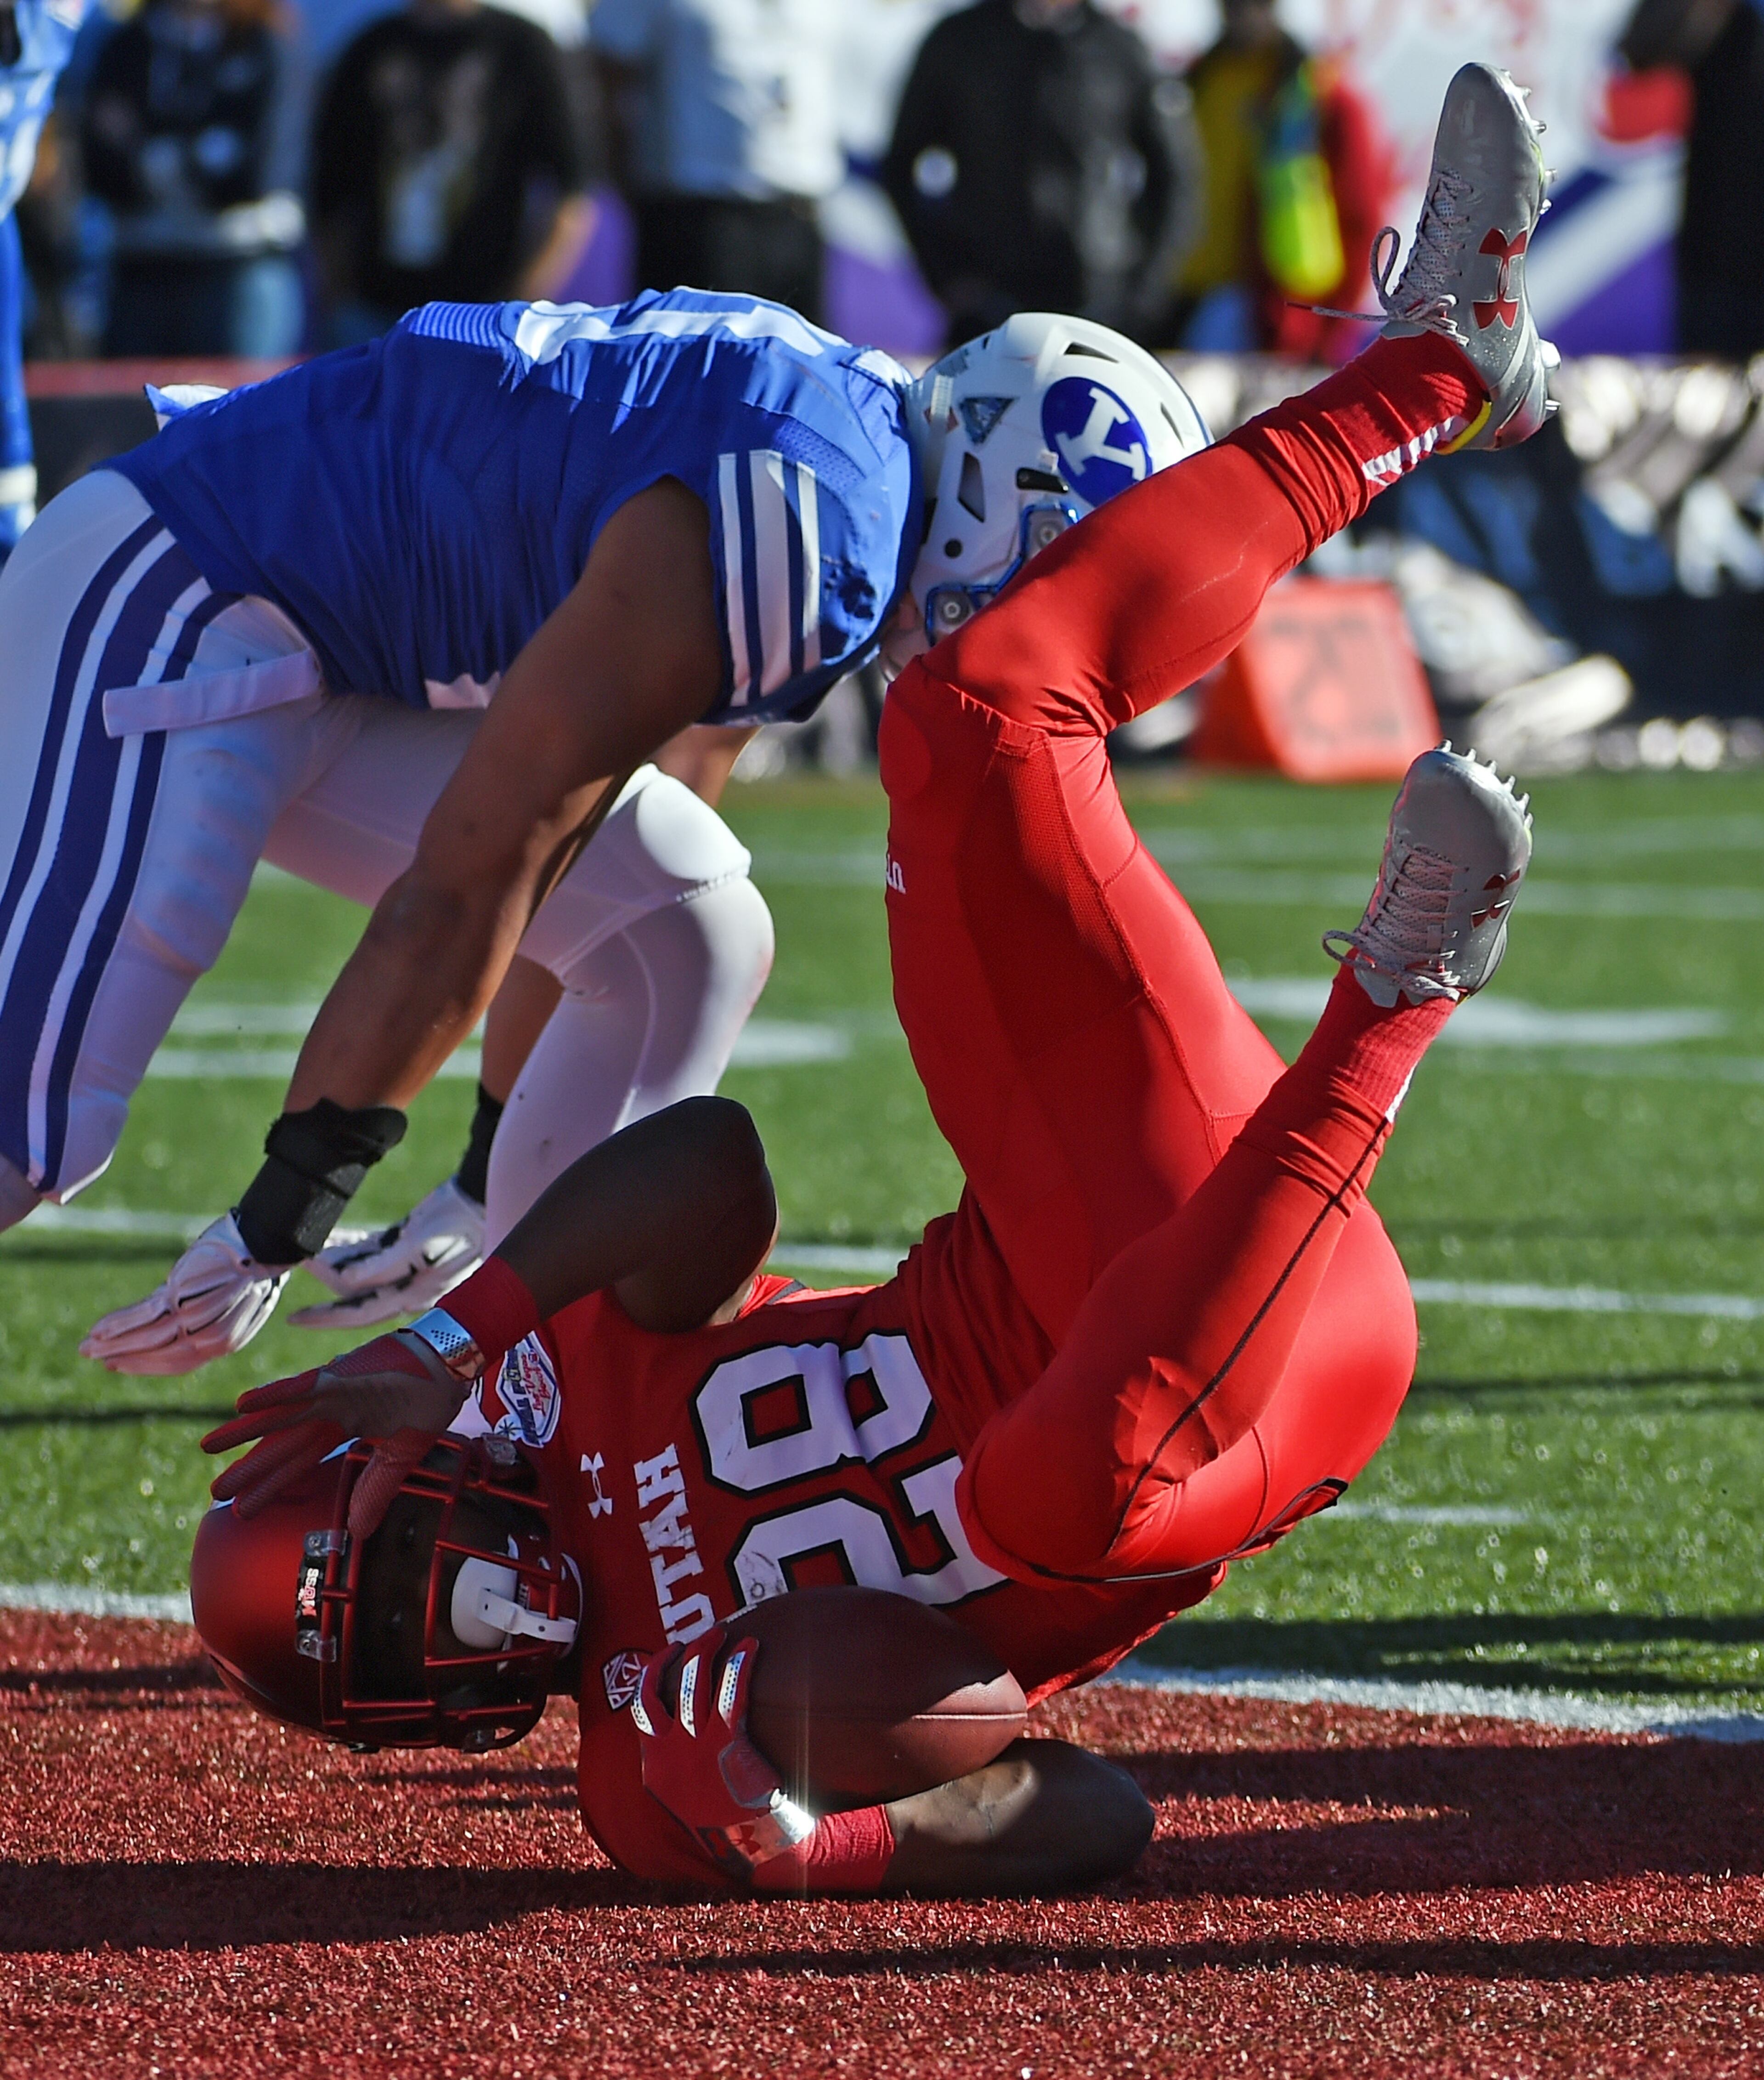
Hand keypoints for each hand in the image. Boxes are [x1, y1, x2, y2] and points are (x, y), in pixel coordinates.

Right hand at [80, 1214, 289, 1374]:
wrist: (264, 1243)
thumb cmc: (251, 1266)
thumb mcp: (233, 1302)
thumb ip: (207, 1320)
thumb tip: (177, 1326)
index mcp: (225, 1343)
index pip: (179, 1364)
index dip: (146, 1366)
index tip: (121, 1364)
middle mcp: (210, 1338)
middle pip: (158, 1355)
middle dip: (123, 1358)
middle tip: (94, 1357)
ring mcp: (194, 1318)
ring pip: (146, 1340)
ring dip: (113, 1344)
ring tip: (87, 1346)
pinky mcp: (182, 1296)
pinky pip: (144, 1317)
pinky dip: (119, 1324)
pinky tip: (99, 1329)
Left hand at [202, 1329, 468, 1533]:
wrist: (451, 1360)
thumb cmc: (429, 1398)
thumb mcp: (401, 1456)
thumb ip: (377, 1490)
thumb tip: (359, 1532)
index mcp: (344, 1425)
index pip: (300, 1461)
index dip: (273, 1484)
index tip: (243, 1510)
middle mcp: (329, 1409)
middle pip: (282, 1444)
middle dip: (250, 1468)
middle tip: (216, 1491)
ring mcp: (331, 1390)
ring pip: (279, 1415)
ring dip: (244, 1431)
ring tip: (208, 1446)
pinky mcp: (339, 1375)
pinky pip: (300, 1387)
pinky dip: (272, 1395)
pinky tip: (243, 1405)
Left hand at [289, 1177, 484, 1329]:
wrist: (481, 1200)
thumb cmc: (458, 1225)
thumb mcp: (422, 1246)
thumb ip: (383, 1265)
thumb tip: (344, 1282)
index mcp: (411, 1294)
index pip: (359, 1314)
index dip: (326, 1318)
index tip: (294, 1318)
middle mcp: (407, 1287)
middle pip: (355, 1296)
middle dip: (325, 1284)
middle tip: (294, 1269)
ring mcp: (408, 1268)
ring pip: (360, 1274)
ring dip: (334, 1262)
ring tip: (308, 1249)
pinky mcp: (408, 1246)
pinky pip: (371, 1253)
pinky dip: (350, 1247)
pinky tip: (333, 1239)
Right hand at [631, 1628, 813, 1869]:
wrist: (756, 1850)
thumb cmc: (730, 1821)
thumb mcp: (690, 1798)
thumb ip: (681, 1767)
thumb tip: (685, 1734)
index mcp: (656, 1769)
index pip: (642, 1707)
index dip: (654, 1673)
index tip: (671, 1652)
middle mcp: (669, 1756)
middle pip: (667, 1687)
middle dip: (686, 1654)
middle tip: (707, 1635)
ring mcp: (697, 1751)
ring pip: (696, 1684)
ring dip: (711, 1652)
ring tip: (729, 1634)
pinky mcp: (729, 1748)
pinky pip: (731, 1695)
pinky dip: (739, 1666)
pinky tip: (751, 1648)